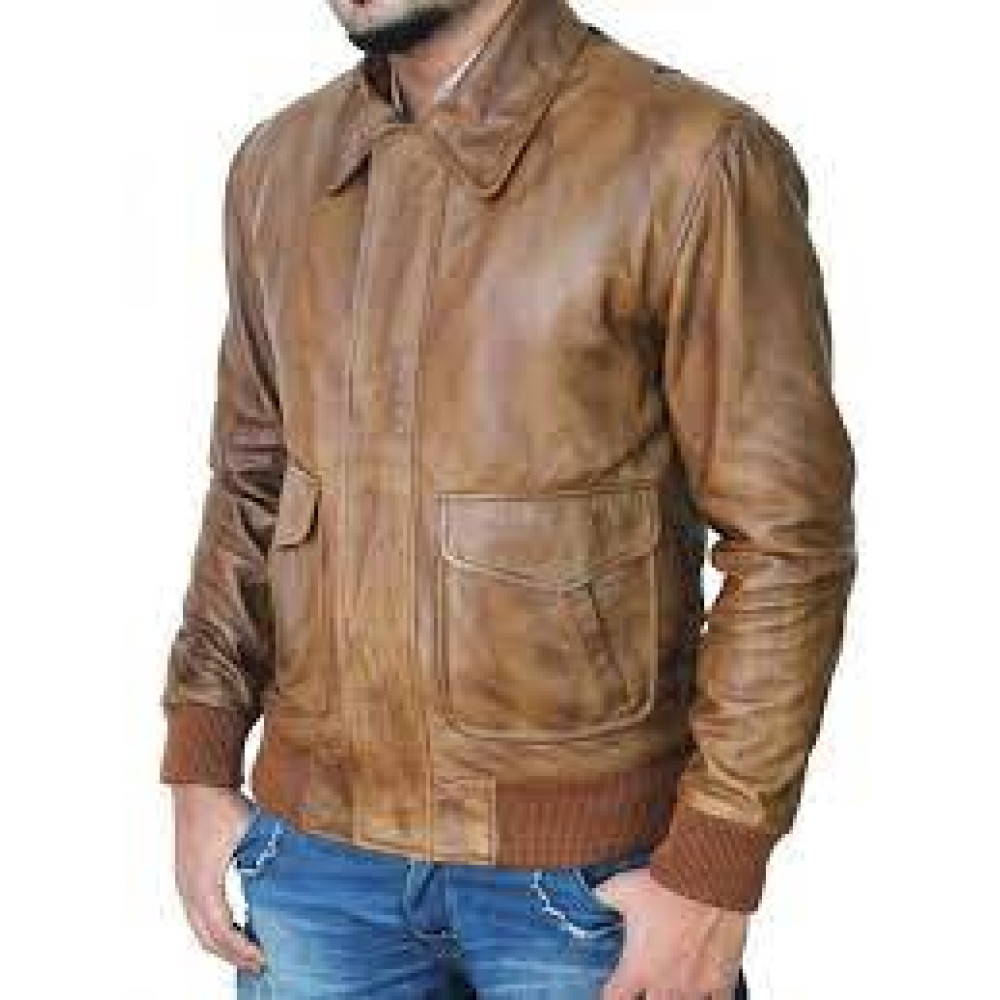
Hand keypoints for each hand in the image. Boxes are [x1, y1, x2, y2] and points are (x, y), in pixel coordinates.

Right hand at [169, 783, 266, 972]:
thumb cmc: (222, 806)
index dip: (241, 950)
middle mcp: (188, 889)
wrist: (197, 785)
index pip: (221, 931)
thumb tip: (284, 877)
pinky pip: (198, 914)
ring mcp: (184, 884)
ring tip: (248, 950)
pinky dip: (215, 927)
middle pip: (207, 938)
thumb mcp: (249, 833)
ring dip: (222, 944)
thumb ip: (263, 857)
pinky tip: (234, 924)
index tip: (263, 959)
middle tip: (259, 964)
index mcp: (203, 884)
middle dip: (232, 955)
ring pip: (199, 928)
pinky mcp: (186, 876)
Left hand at [595, 866, 748, 998]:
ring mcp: (697, 985)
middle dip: (648, 999)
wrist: (707, 879)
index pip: (614, 999)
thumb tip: (594, 892)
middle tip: (647, 985)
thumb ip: (604, 896)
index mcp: (637, 968)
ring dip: (677, 998)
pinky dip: (714, 998)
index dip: (612, 996)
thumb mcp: (620, 886)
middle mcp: (666, 984)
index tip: (613, 991)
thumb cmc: (666, 884)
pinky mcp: (724, 978)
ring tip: (674, 987)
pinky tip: (708, 993)